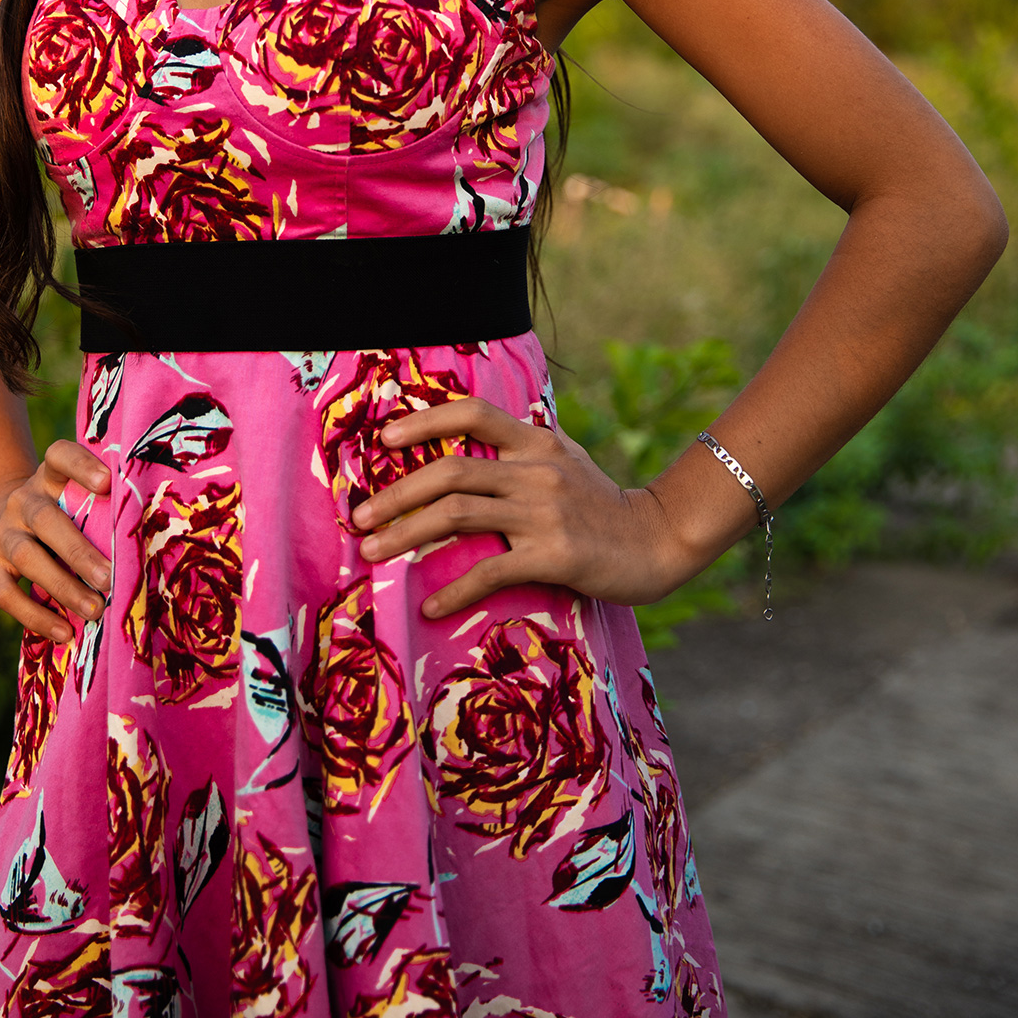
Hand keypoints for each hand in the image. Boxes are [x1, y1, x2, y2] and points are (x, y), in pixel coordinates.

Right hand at [0, 440, 112, 642]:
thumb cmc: (59, 515)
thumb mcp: (72, 500)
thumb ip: (98, 512)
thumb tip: (145, 550)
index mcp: (48, 477)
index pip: (59, 457)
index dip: (81, 466)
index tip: (108, 482)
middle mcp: (22, 501)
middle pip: (46, 519)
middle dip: (79, 551)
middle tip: (110, 579)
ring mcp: (1, 533)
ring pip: (27, 557)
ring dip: (63, 586)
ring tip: (95, 610)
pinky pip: (7, 594)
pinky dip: (36, 615)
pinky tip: (64, 632)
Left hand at [351, 398, 686, 619]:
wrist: (658, 540)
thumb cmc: (602, 503)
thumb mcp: (566, 457)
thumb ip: (523, 445)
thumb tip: (474, 434)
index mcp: (536, 441)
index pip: (472, 413)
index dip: (425, 421)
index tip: (385, 439)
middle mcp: (536, 469)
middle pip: (450, 470)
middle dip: (397, 493)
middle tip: (359, 518)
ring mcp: (544, 512)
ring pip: (459, 513)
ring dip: (407, 534)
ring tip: (372, 553)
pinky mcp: (554, 555)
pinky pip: (491, 570)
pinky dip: (454, 590)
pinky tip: (429, 605)